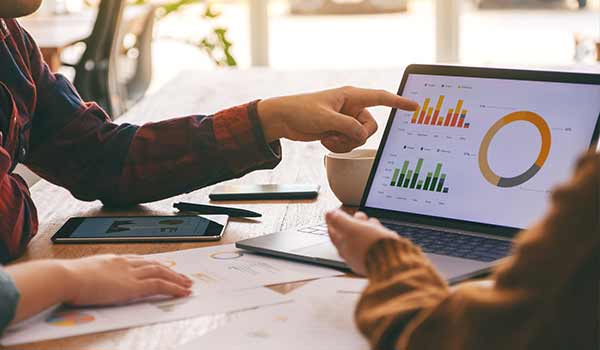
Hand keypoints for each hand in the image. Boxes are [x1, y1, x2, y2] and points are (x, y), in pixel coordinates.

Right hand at [63, 255, 191, 304]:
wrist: (65, 277)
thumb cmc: (66, 278)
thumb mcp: (82, 273)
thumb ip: (91, 277)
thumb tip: (87, 283)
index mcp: (113, 259)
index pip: (140, 260)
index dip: (154, 264)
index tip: (162, 267)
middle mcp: (125, 263)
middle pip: (154, 264)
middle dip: (170, 270)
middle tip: (182, 276)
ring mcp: (130, 273)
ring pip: (161, 272)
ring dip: (177, 278)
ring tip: (187, 284)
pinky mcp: (133, 286)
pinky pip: (160, 285)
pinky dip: (174, 288)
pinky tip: (182, 292)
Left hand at [257, 86, 417, 152]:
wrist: (283, 119)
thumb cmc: (301, 110)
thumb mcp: (325, 118)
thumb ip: (347, 126)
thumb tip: (362, 135)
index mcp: (351, 96)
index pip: (381, 97)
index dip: (398, 102)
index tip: (415, 106)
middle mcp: (351, 107)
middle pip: (370, 127)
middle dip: (355, 136)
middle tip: (337, 134)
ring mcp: (345, 120)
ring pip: (360, 138)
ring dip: (344, 142)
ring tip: (327, 136)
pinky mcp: (338, 131)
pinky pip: (349, 144)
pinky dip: (338, 146)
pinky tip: (324, 140)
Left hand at [326, 210, 398, 275]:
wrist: (393, 261)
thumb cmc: (371, 246)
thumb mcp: (352, 228)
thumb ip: (340, 220)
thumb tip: (329, 214)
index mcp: (343, 248)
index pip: (333, 233)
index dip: (332, 221)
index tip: (331, 213)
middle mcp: (352, 254)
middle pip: (349, 234)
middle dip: (354, 222)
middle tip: (358, 216)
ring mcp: (365, 256)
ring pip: (363, 237)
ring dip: (368, 227)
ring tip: (373, 222)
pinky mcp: (378, 257)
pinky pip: (375, 243)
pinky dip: (377, 235)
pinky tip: (382, 232)